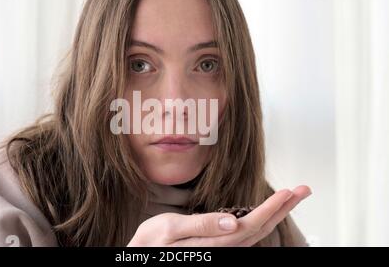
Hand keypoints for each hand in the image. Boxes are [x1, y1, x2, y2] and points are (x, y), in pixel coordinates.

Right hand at [127, 185, 310, 245]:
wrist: (143, 255)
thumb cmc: (152, 243)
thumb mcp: (171, 229)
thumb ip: (202, 226)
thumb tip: (233, 222)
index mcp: (215, 243)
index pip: (252, 225)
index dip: (272, 208)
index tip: (291, 192)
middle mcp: (224, 249)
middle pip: (261, 229)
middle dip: (283, 208)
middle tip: (304, 190)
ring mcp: (223, 249)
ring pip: (257, 232)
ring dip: (276, 213)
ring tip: (291, 197)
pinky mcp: (218, 246)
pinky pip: (246, 235)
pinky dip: (261, 220)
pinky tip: (267, 213)